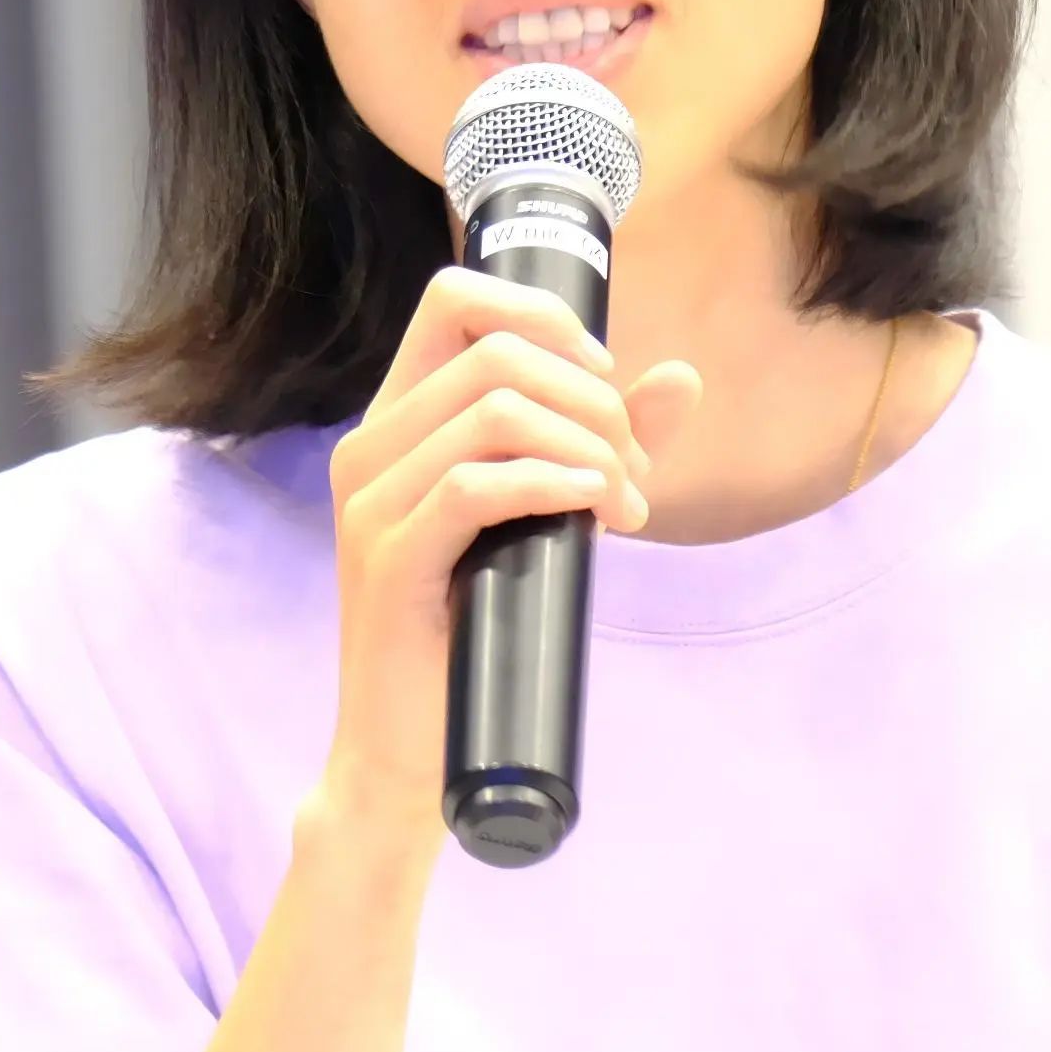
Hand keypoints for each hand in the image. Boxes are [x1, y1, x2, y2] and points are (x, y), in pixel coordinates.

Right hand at [314, 268, 698, 849]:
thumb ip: (604, 443)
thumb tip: (679, 377)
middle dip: (592, 398)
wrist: (406, 753)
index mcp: (397, 422)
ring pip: (493, 412)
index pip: (454, 299)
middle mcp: (370, 446)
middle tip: (633, 473)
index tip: (605, 380)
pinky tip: (592, 511)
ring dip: (586, 446)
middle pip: (495, 351)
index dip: (544, 316)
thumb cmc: (480, 631)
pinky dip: (553, 483)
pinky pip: (474, 485)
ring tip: (623, 506)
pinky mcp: (387, 559)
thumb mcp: (549, 518)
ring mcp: (371, 501)